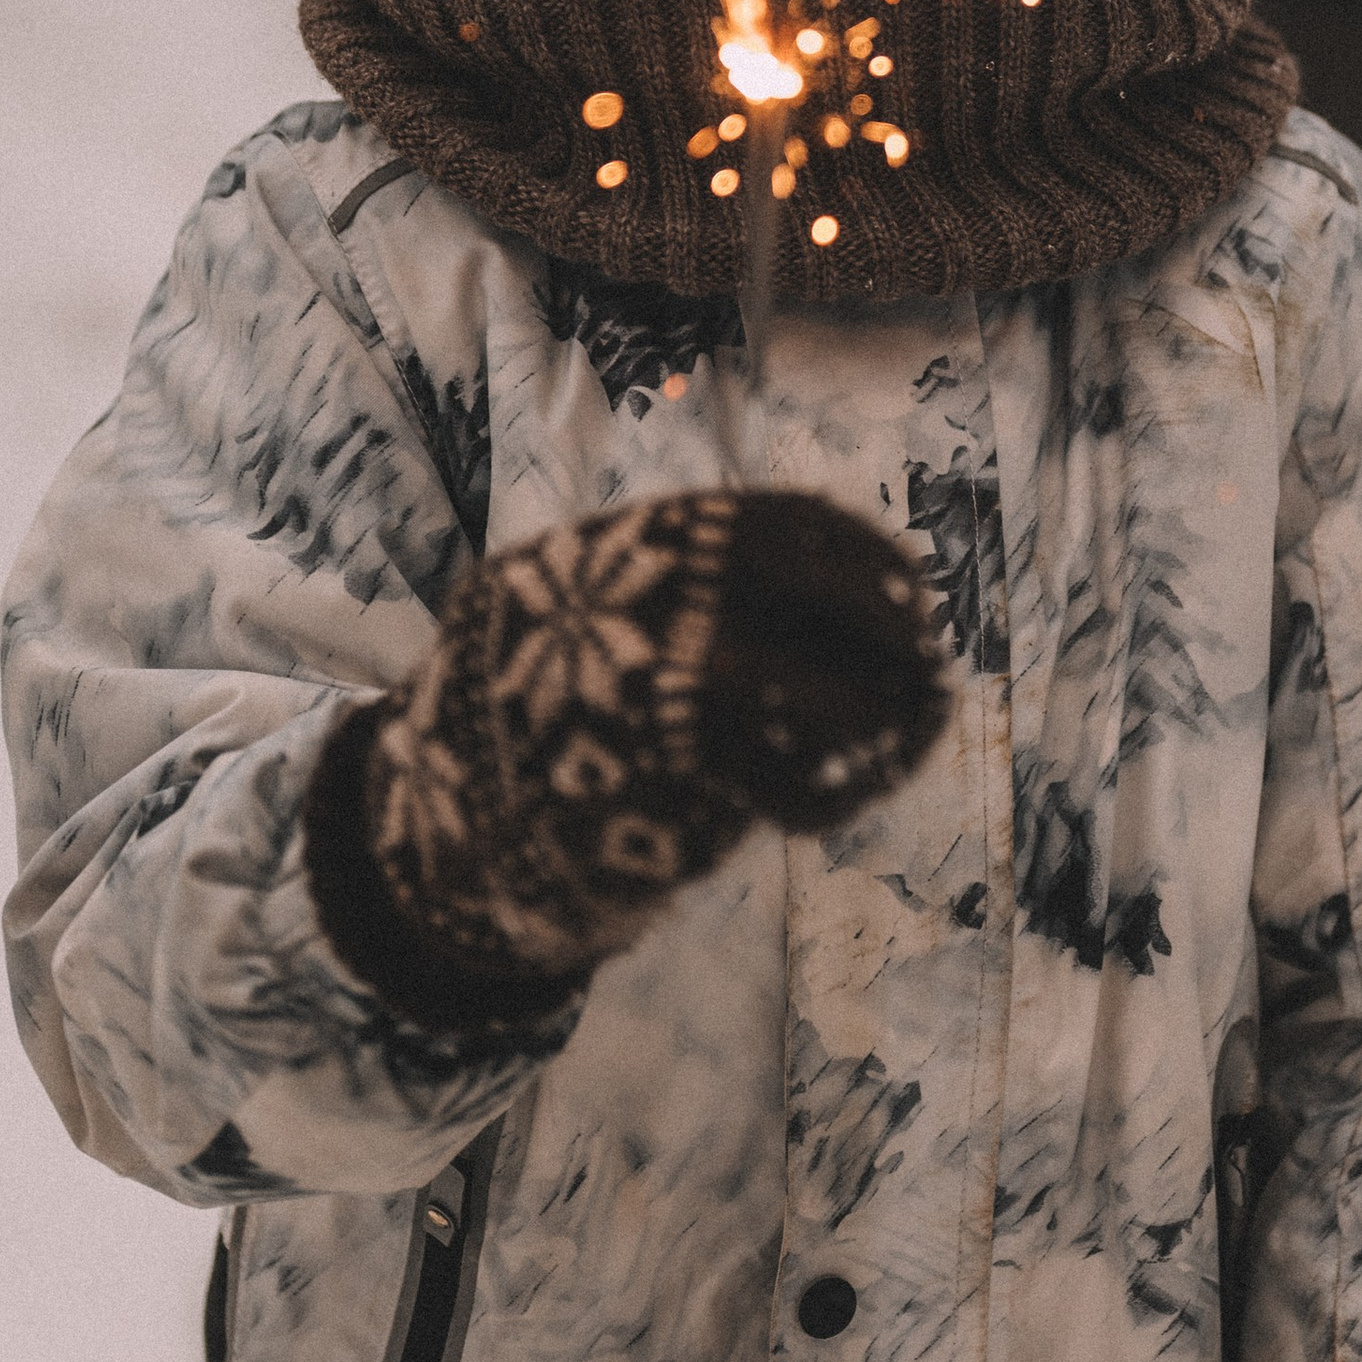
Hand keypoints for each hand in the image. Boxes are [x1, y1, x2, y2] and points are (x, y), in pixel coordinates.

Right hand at [360, 488, 947, 992]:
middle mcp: (622, 608)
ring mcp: (630, 697)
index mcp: (615, 555)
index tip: (907, 584)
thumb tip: (865, 600)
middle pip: (792, 586)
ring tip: (908, 730)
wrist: (434, 837)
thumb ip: (702, 600)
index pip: (767, 523)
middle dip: (882, 622)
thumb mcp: (605, 621)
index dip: (855, 554)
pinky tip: (833, 803)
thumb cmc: (544, 723)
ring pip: (797, 686)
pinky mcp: (649, 791)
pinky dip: (829, 788)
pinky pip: (774, 780)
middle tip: (927, 663)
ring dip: (876, 715)